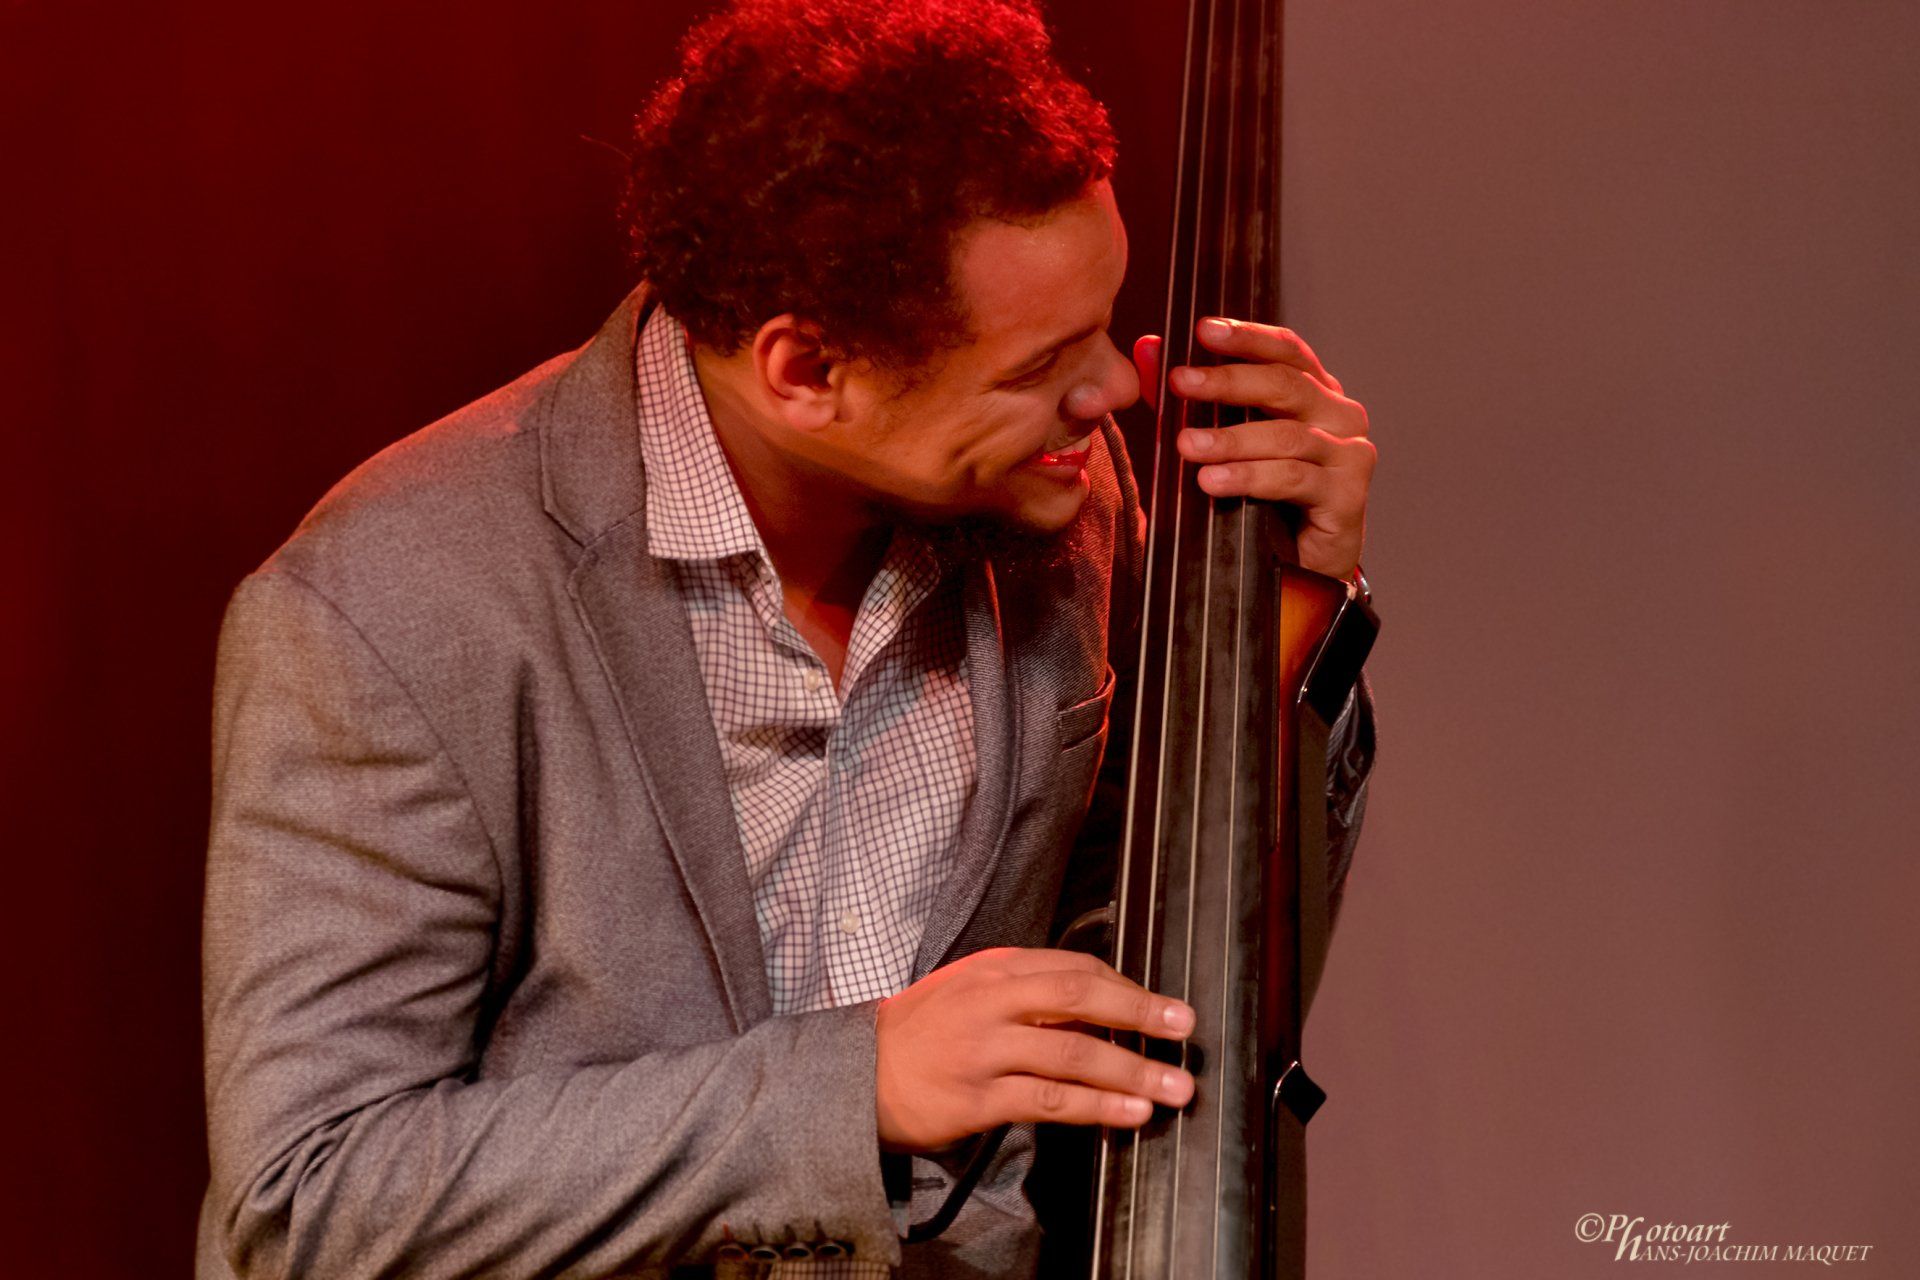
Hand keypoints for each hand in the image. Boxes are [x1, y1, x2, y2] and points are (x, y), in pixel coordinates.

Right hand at [874, 946, 1196, 1152]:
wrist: (857, 1076)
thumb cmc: (920, 1033)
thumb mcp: (967, 990)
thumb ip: (1023, 991)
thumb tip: (1092, 1005)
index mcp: (992, 969)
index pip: (1072, 967)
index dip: (1123, 986)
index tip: (1159, 1005)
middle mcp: (991, 1002)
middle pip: (1078, 997)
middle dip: (1139, 1011)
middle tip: (1182, 1026)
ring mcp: (984, 1051)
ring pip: (1071, 1053)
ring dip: (1131, 1070)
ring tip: (1172, 1086)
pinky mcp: (978, 1099)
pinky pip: (1048, 1101)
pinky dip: (1095, 1106)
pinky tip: (1129, 1113)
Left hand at [1134, 317, 1375, 579]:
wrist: (1299, 572)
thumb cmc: (1262, 502)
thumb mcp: (1224, 443)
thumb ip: (1190, 398)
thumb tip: (1147, 348)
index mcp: (1315, 395)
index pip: (1286, 351)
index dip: (1247, 337)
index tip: (1202, 330)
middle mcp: (1341, 416)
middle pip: (1285, 386)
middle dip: (1227, 381)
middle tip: (1180, 382)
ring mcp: (1350, 455)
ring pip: (1285, 435)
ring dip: (1230, 439)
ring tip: (1186, 446)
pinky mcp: (1348, 496)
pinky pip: (1293, 478)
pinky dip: (1248, 477)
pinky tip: (1212, 481)